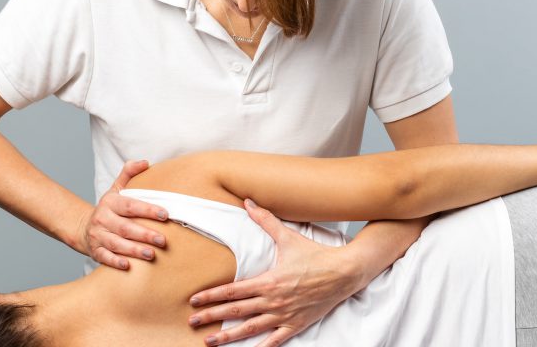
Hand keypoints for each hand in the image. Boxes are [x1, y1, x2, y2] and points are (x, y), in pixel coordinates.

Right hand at [73, 159, 169, 269]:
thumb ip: (129, 174)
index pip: (130, 205)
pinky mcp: (95, 251)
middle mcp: (102, 218)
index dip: (148, 210)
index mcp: (110, 202)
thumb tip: (145, 162)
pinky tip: (128, 266)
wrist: (84, 227)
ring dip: (134, 250)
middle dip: (144, 234)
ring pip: (116, 243)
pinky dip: (115, 262)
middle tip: (163, 240)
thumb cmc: (110, 209)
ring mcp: (97, 235)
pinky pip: (104, 257)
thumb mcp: (116, 189)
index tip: (166, 215)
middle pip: (125, 227)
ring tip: (151, 254)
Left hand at [187, 199, 363, 346]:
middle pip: (235, 311)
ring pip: (250, 329)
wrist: (344, 272)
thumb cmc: (316, 255)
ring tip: (209, 341)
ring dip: (228, 336)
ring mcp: (284, 315)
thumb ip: (266, 221)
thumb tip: (248, 203)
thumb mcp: (288, 237)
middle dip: (211, 316)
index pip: (233, 291)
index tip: (194, 300)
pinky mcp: (296, 325)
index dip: (211, 296)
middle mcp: (273, 300)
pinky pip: (274, 341)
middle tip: (191, 321)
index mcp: (268, 281)